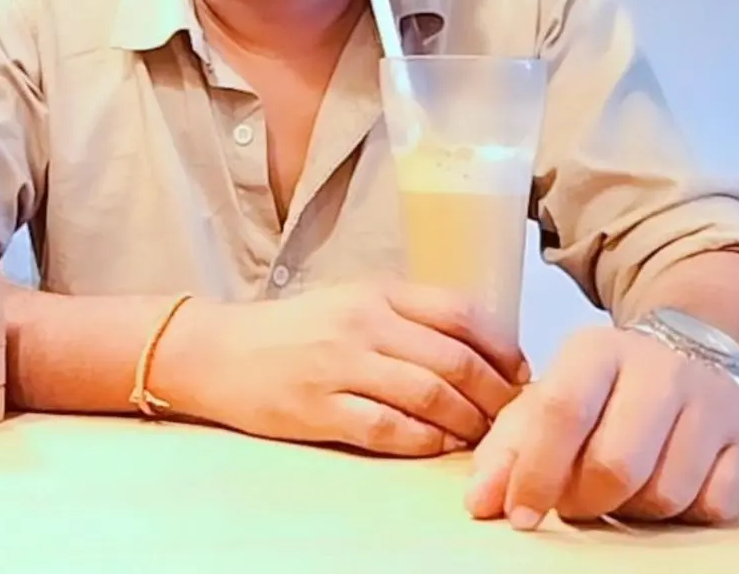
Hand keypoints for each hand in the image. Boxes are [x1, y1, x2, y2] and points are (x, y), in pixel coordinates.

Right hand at [158, 283, 528, 456]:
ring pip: (430, 394)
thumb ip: (404, 317)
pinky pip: (389, 428)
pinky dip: (424, 441)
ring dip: (467, 421)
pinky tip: (436, 445)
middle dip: (496, 394)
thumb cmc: (292, 329)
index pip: (459, 311)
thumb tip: (472, 349)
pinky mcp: (320, 408)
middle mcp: (363, 323)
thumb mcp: (349, 301)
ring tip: (481, 435)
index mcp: (375, 292)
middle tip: (515, 415)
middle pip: (455, 358)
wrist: (219, 350)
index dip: (501, 345)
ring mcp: (341, 365)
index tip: (519, 371)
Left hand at [466, 326, 738, 528]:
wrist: (683, 357)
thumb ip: (507, 447)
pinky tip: (659, 486)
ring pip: (664, 493)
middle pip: (614, 463)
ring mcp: (708, 403)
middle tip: (571, 503)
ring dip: (629, 511)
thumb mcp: (547, 396)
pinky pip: (710, 506)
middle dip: (583, 500)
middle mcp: (657, 369)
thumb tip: (480, 503)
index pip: (560, 411)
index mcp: (596, 349)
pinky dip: (680, 515)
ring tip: (614, 490)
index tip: (518, 514)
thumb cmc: (602, 387)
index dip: (536, 472)